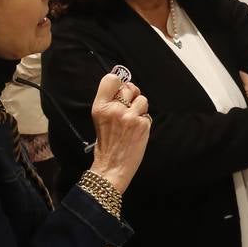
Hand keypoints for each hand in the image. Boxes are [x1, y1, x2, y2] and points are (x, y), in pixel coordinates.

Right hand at [87, 74, 149, 193]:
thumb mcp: (100, 119)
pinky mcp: (142, 124)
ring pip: (142, 99)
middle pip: (129, 87)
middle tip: (128, 109)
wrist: (112, 167)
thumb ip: (110, 102)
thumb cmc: (106, 144)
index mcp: (100, 107)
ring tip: (132, 122)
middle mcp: (114, 109)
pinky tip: (136, 131)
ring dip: (140, 108)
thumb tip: (125, 86)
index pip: (111, 79)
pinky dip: (144, 121)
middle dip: (131, 96)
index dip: (119, 83)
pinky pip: (147, 114)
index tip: (121, 89)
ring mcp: (129, 116)